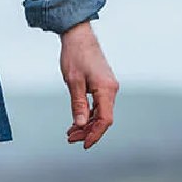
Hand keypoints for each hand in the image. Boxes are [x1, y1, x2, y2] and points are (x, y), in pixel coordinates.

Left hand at [59, 22, 118, 149]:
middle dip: (88, 131)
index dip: (95, 134)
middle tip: (70, 139)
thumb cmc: (75, 56)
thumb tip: (81, 124)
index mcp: (106, 89)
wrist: (79, 36)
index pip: (105, 119)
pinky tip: (77, 122)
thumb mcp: (73, 82)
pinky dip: (88, 114)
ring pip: (100, 113)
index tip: (84, 145)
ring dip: (87, 124)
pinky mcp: (103, 85)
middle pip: (103, 119)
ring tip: (71, 133)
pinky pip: (98, 105)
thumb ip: (78, 104)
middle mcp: (111, 89)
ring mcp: (108, 87)